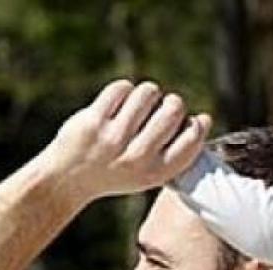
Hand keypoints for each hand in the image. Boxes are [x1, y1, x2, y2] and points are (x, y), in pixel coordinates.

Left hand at [42, 80, 212, 198]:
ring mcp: (114, 139)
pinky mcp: (94, 121)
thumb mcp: (149, 174)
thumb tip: (203, 120)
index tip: (190, 121)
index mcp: (156, 173)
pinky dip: (122, 91)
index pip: (192, 138)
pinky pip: (122, 88)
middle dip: (170, 102)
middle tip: (158, 110)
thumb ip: (175, 151)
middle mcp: (137, 158)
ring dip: (146, 93)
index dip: (195, 123)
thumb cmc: (115, 171)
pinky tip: (116, 104)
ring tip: (136, 106)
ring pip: (148, 92)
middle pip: (173, 108)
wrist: (68, 179)